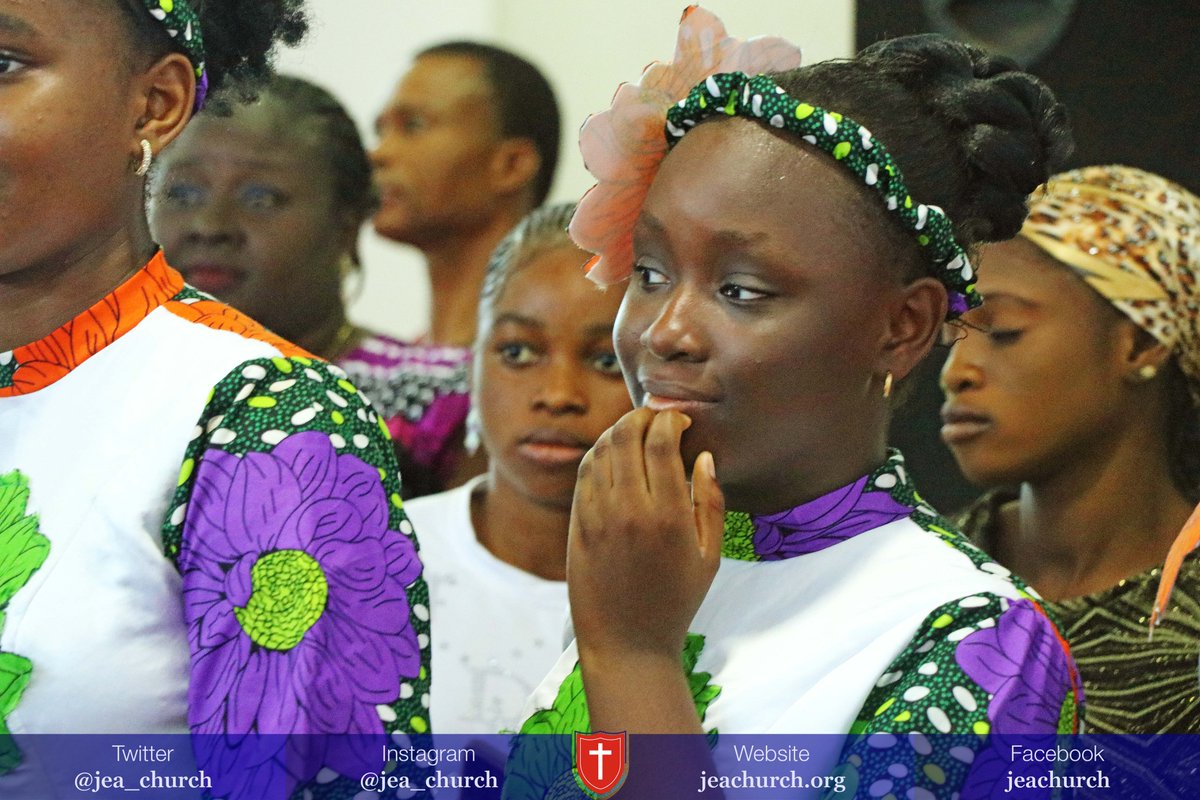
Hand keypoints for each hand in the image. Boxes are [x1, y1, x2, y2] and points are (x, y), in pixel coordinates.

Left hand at [568, 408, 724, 666]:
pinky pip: (584, 474)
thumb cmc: (676, 602)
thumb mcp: (709, 557)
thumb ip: (711, 502)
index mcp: (668, 517)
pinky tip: (613, 454)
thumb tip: (704, 457)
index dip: (669, 420)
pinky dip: (599, 453)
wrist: (627, 643)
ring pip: (601, 450)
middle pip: (626, 437)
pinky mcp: (578, 525)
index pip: (661, 444)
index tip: (680, 420)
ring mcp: (598, 516)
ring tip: (636, 432)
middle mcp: (629, 511)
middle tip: (656, 418)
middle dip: (642, 417)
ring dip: (618, 431)